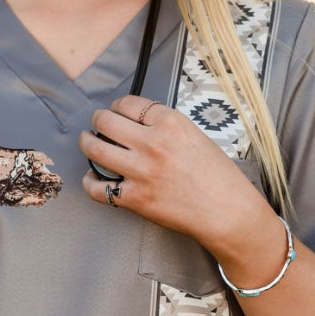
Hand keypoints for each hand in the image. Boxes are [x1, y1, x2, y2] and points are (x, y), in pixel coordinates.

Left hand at [77, 94, 263, 245]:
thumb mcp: (196, 136)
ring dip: (86, 142)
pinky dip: (90, 182)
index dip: (118, 105)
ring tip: (87, 141)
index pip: (130, 103)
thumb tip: (138, 124)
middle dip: (98, 119)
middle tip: (97, 122)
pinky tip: (92, 178)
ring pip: (95, 149)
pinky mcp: (135, 198)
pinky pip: (98, 188)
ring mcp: (141, 171)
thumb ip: (166, 128)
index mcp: (171, 124)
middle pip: (106, 121)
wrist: (228, 212)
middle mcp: (153, 144)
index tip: (115, 110)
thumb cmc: (218, 177)